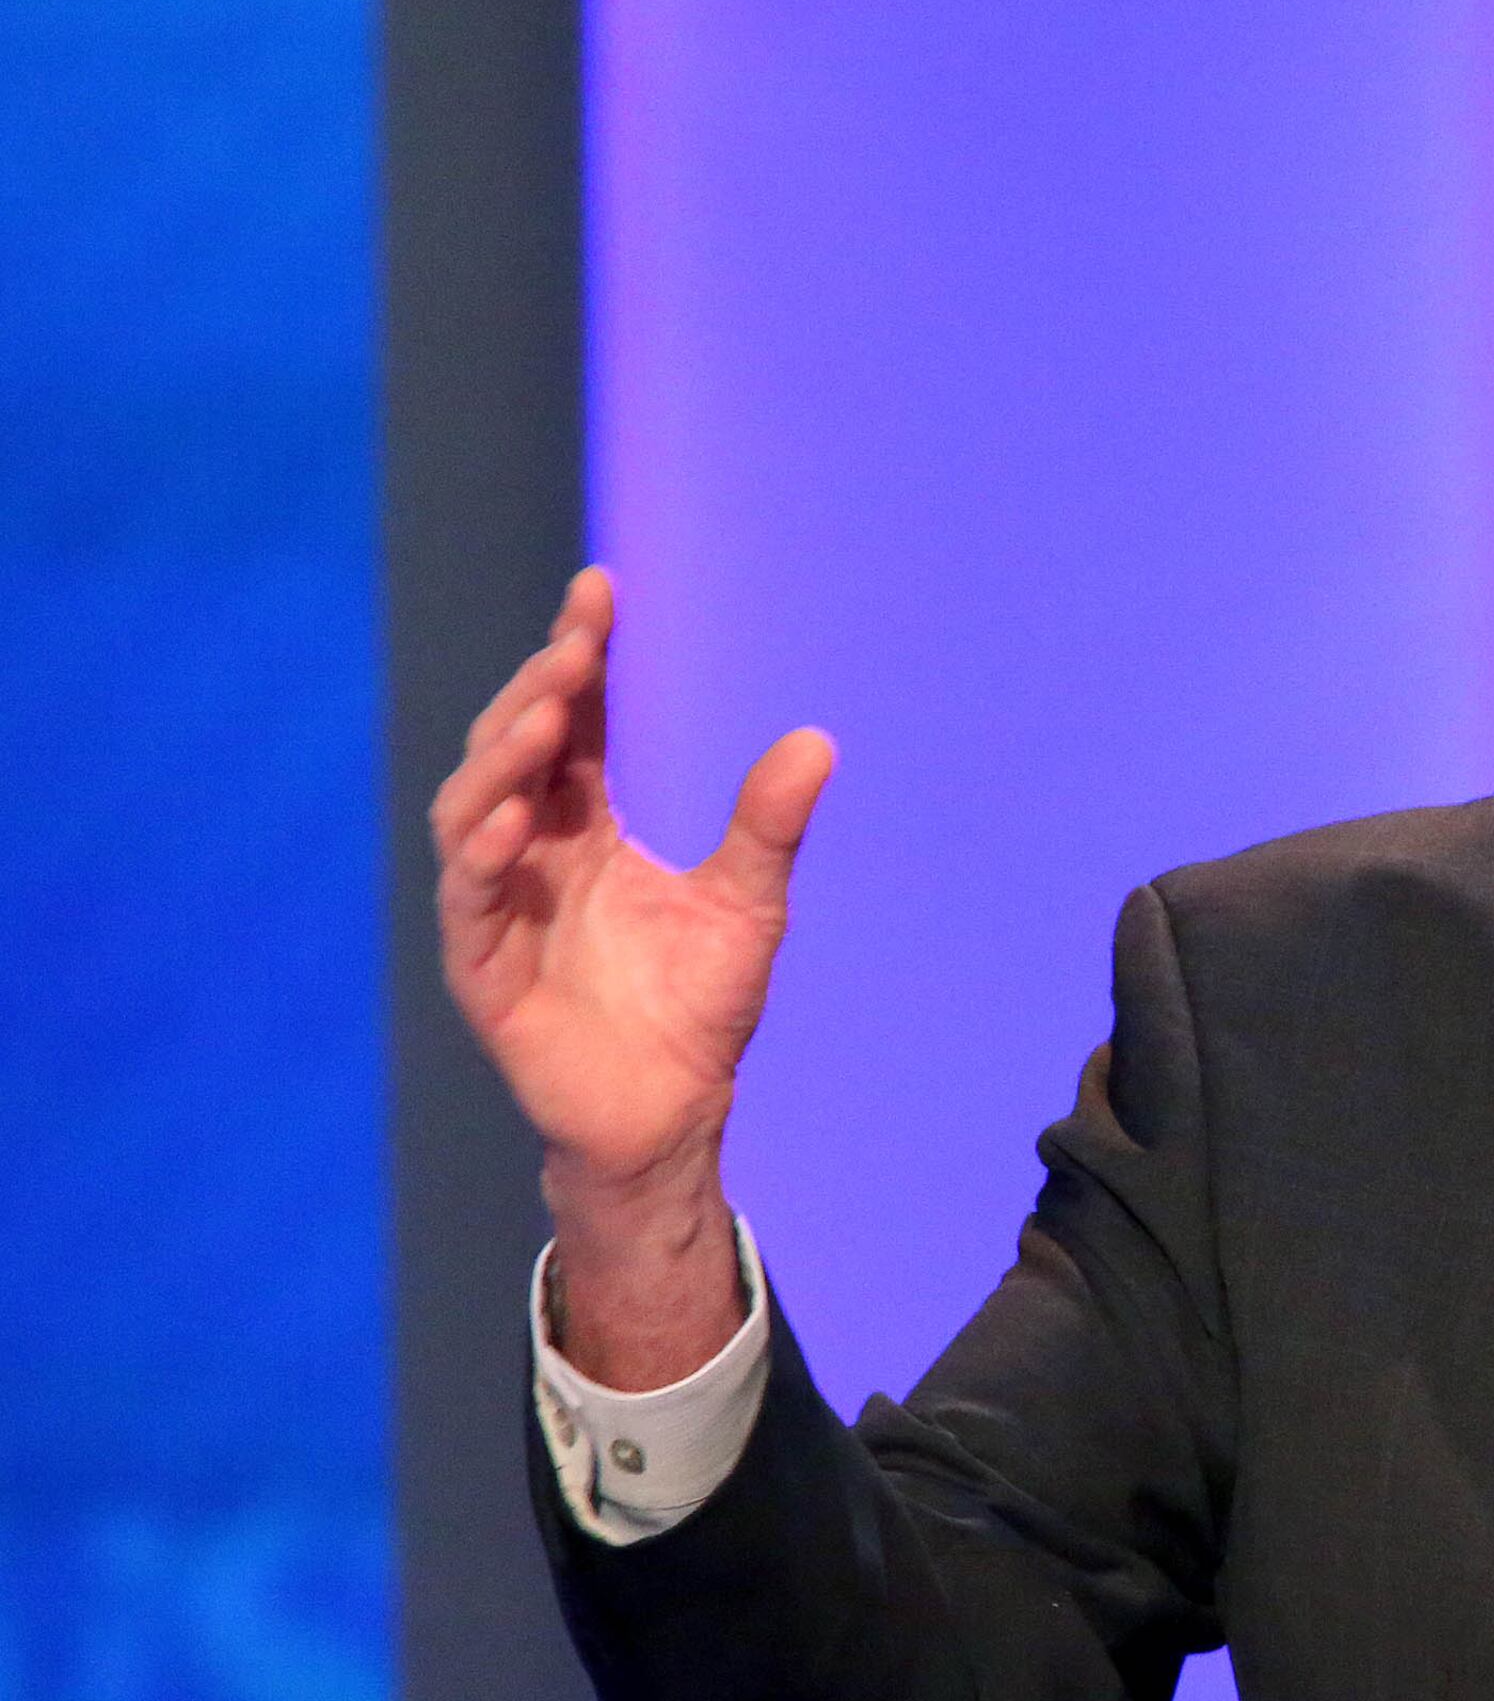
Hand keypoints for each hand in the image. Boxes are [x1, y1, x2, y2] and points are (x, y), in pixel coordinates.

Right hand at [429, 568, 831, 1383]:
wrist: (671, 1111)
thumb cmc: (696, 1006)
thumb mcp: (747, 901)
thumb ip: (767, 823)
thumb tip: (818, 738)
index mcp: (585, 826)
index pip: (575, 723)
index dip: (581, 656)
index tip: (600, 589)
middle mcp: (533, 853)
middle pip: (516, 750)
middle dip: (539, 692)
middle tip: (576, 644)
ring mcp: (498, 906)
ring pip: (473, 810)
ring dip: (502, 759)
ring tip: (544, 713)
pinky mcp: (483, 968)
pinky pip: (468, 900)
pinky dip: (482, 855)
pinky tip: (510, 819)